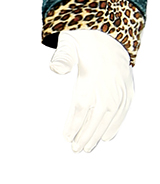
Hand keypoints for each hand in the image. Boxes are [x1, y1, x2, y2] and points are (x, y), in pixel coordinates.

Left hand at [49, 28, 132, 152]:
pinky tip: (107, 137)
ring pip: (109, 118)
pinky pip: (123, 112)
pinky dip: (115, 125)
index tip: (66, 137)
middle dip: (85, 136)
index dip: (73, 124)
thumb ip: (62, 58)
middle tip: (76, 149)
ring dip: (98, 135)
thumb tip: (55, 68)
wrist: (109, 34)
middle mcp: (107, 87)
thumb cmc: (85, 41)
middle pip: (95, 118)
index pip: (80, 107)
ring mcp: (120, 89)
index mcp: (91, 78)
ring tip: (88, 148)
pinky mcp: (128, 89)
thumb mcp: (69, 45)